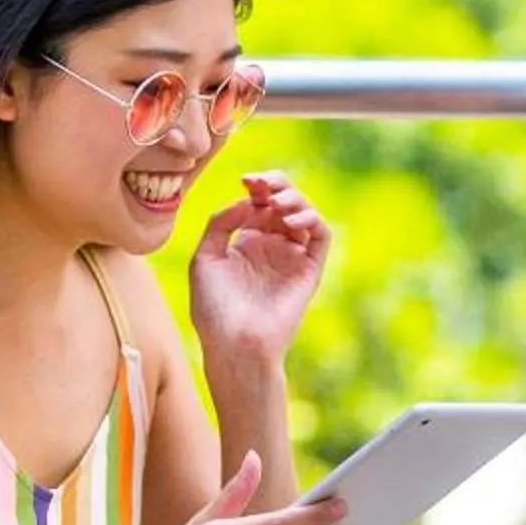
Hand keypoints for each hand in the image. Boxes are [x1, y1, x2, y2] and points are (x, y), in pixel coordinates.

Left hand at [188, 172, 330, 368]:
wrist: (234, 343)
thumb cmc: (214, 309)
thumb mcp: (205, 258)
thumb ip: (221, 223)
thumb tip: (248, 201)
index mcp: (247, 242)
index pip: (259, 202)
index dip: (258, 185)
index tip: (247, 180)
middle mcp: (272, 246)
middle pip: (285, 201)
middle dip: (277, 185)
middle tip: (264, 185)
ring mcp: (292, 257)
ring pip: (305, 213)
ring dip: (295, 200)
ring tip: (277, 204)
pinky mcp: (309, 270)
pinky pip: (321, 236)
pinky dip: (311, 219)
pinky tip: (289, 221)